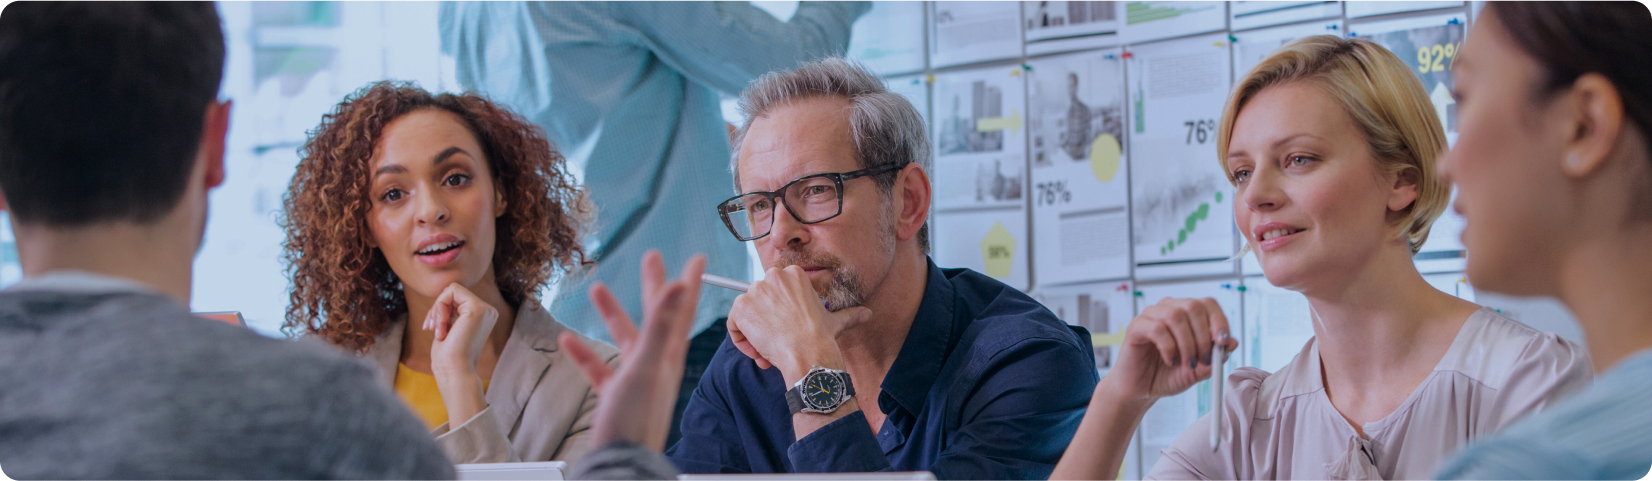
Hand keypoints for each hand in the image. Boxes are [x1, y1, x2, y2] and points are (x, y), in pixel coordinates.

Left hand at [424, 282, 499, 378]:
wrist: (454, 371)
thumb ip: (450, 312)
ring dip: (437, 309)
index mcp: (484, 316)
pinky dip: (439, 307)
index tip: (432, 327)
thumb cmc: (448, 356)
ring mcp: (485, 309)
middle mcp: (488, 311)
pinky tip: (441, 326)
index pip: (458, 298)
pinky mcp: (476, 309)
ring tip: (436, 330)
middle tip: (431, 328)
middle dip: (437, 308)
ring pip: (451, 290)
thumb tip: (445, 293)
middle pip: (454, 292)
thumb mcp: (449, 328)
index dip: (441, 309)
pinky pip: (450, 292)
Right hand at [560, 251, 705, 451]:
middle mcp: (656, 364)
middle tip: (652, 258)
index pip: (682, 310)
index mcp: (668, 355)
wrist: (621, 462)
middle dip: (653, 287)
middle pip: (656, 317)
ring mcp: (636, 381)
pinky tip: (569, 340)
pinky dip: (586, 354)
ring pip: (625, 339)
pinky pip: (600, 369)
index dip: (689, 283)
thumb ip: (660, 325)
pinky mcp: (616, 396)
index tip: (698, 259)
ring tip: (598, 289)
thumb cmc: (636, 419)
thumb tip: (679, 287)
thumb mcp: (646, 365)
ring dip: (613, 314)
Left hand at [725, 265, 870, 383]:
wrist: (809, 354)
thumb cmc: (821, 338)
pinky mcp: (741, 307)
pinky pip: (732, 323)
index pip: (774, 291)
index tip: (787, 331)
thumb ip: (849, 314)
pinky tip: (757, 352)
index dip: (778, 313)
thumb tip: (867, 313)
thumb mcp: (836, 321)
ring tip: (768, 352)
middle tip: (777, 344)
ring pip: (744, 312)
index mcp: (793, 274)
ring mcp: (755, 291)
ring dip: (753, 334)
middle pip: (758, 300)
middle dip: (765, 323)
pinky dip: (740, 340)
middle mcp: (772, 276)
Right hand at [1104, 297, 1237, 402]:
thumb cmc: (1168, 375)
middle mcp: (1169, 308)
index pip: (1207, 303)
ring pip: (1175, 316)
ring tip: (1186, 363)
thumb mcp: (1199, 369)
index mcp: (1186, 314)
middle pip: (1193, 306)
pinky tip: (1170, 361)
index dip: (1219, 320)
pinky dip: (1169, 348)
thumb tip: (1233, 343)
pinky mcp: (1136, 327)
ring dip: (1186, 343)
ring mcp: (1151, 316)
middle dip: (1203, 336)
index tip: (1224, 342)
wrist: (1142, 389)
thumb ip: (1215, 357)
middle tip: (1203, 359)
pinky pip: (1156, 329)